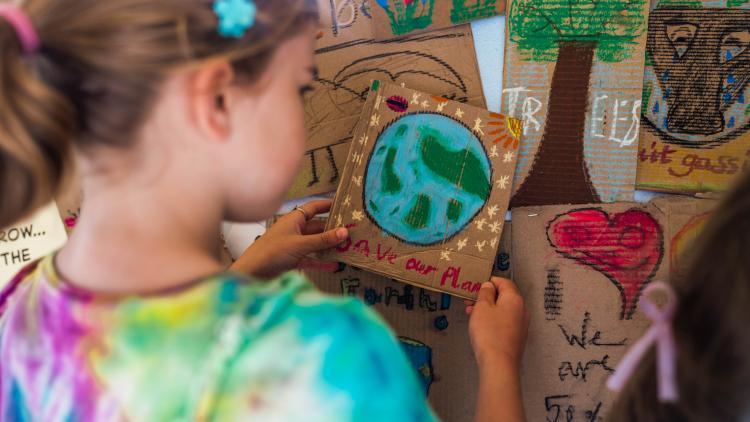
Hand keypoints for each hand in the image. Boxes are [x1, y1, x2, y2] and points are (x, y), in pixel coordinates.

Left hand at [230, 200, 347, 278]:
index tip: (343, 206)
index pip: (313, 208)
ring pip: (315, 244)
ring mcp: (293, 245)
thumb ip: (323, 240)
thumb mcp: (300, 244)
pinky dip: (321, 261)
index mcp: (293, 219)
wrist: (252, 273)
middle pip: (317, 227)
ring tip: (347, 248)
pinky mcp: (292, 260)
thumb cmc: (272, 252)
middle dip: (333, 230)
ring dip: (329, 246)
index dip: (327, 206)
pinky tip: (334, 266)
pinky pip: (310, 258)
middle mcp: (294, 230)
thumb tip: (345, 232)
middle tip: (352, 232)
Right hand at [466, 277, 529, 368]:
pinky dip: (494, 319)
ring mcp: (521, 325)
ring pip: (504, 310)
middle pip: (505, 296)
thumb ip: (485, 293)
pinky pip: (506, 322)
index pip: (504, 282)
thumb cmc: (489, 332)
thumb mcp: (482, 307)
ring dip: (488, 308)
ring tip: (471, 313)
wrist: (499, 363)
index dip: (490, 281)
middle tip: (469, 301)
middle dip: (487, 296)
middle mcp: (522, 310)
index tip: (476, 286)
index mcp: (515, 299)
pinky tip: (481, 326)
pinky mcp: (518, 337)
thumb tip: (489, 286)